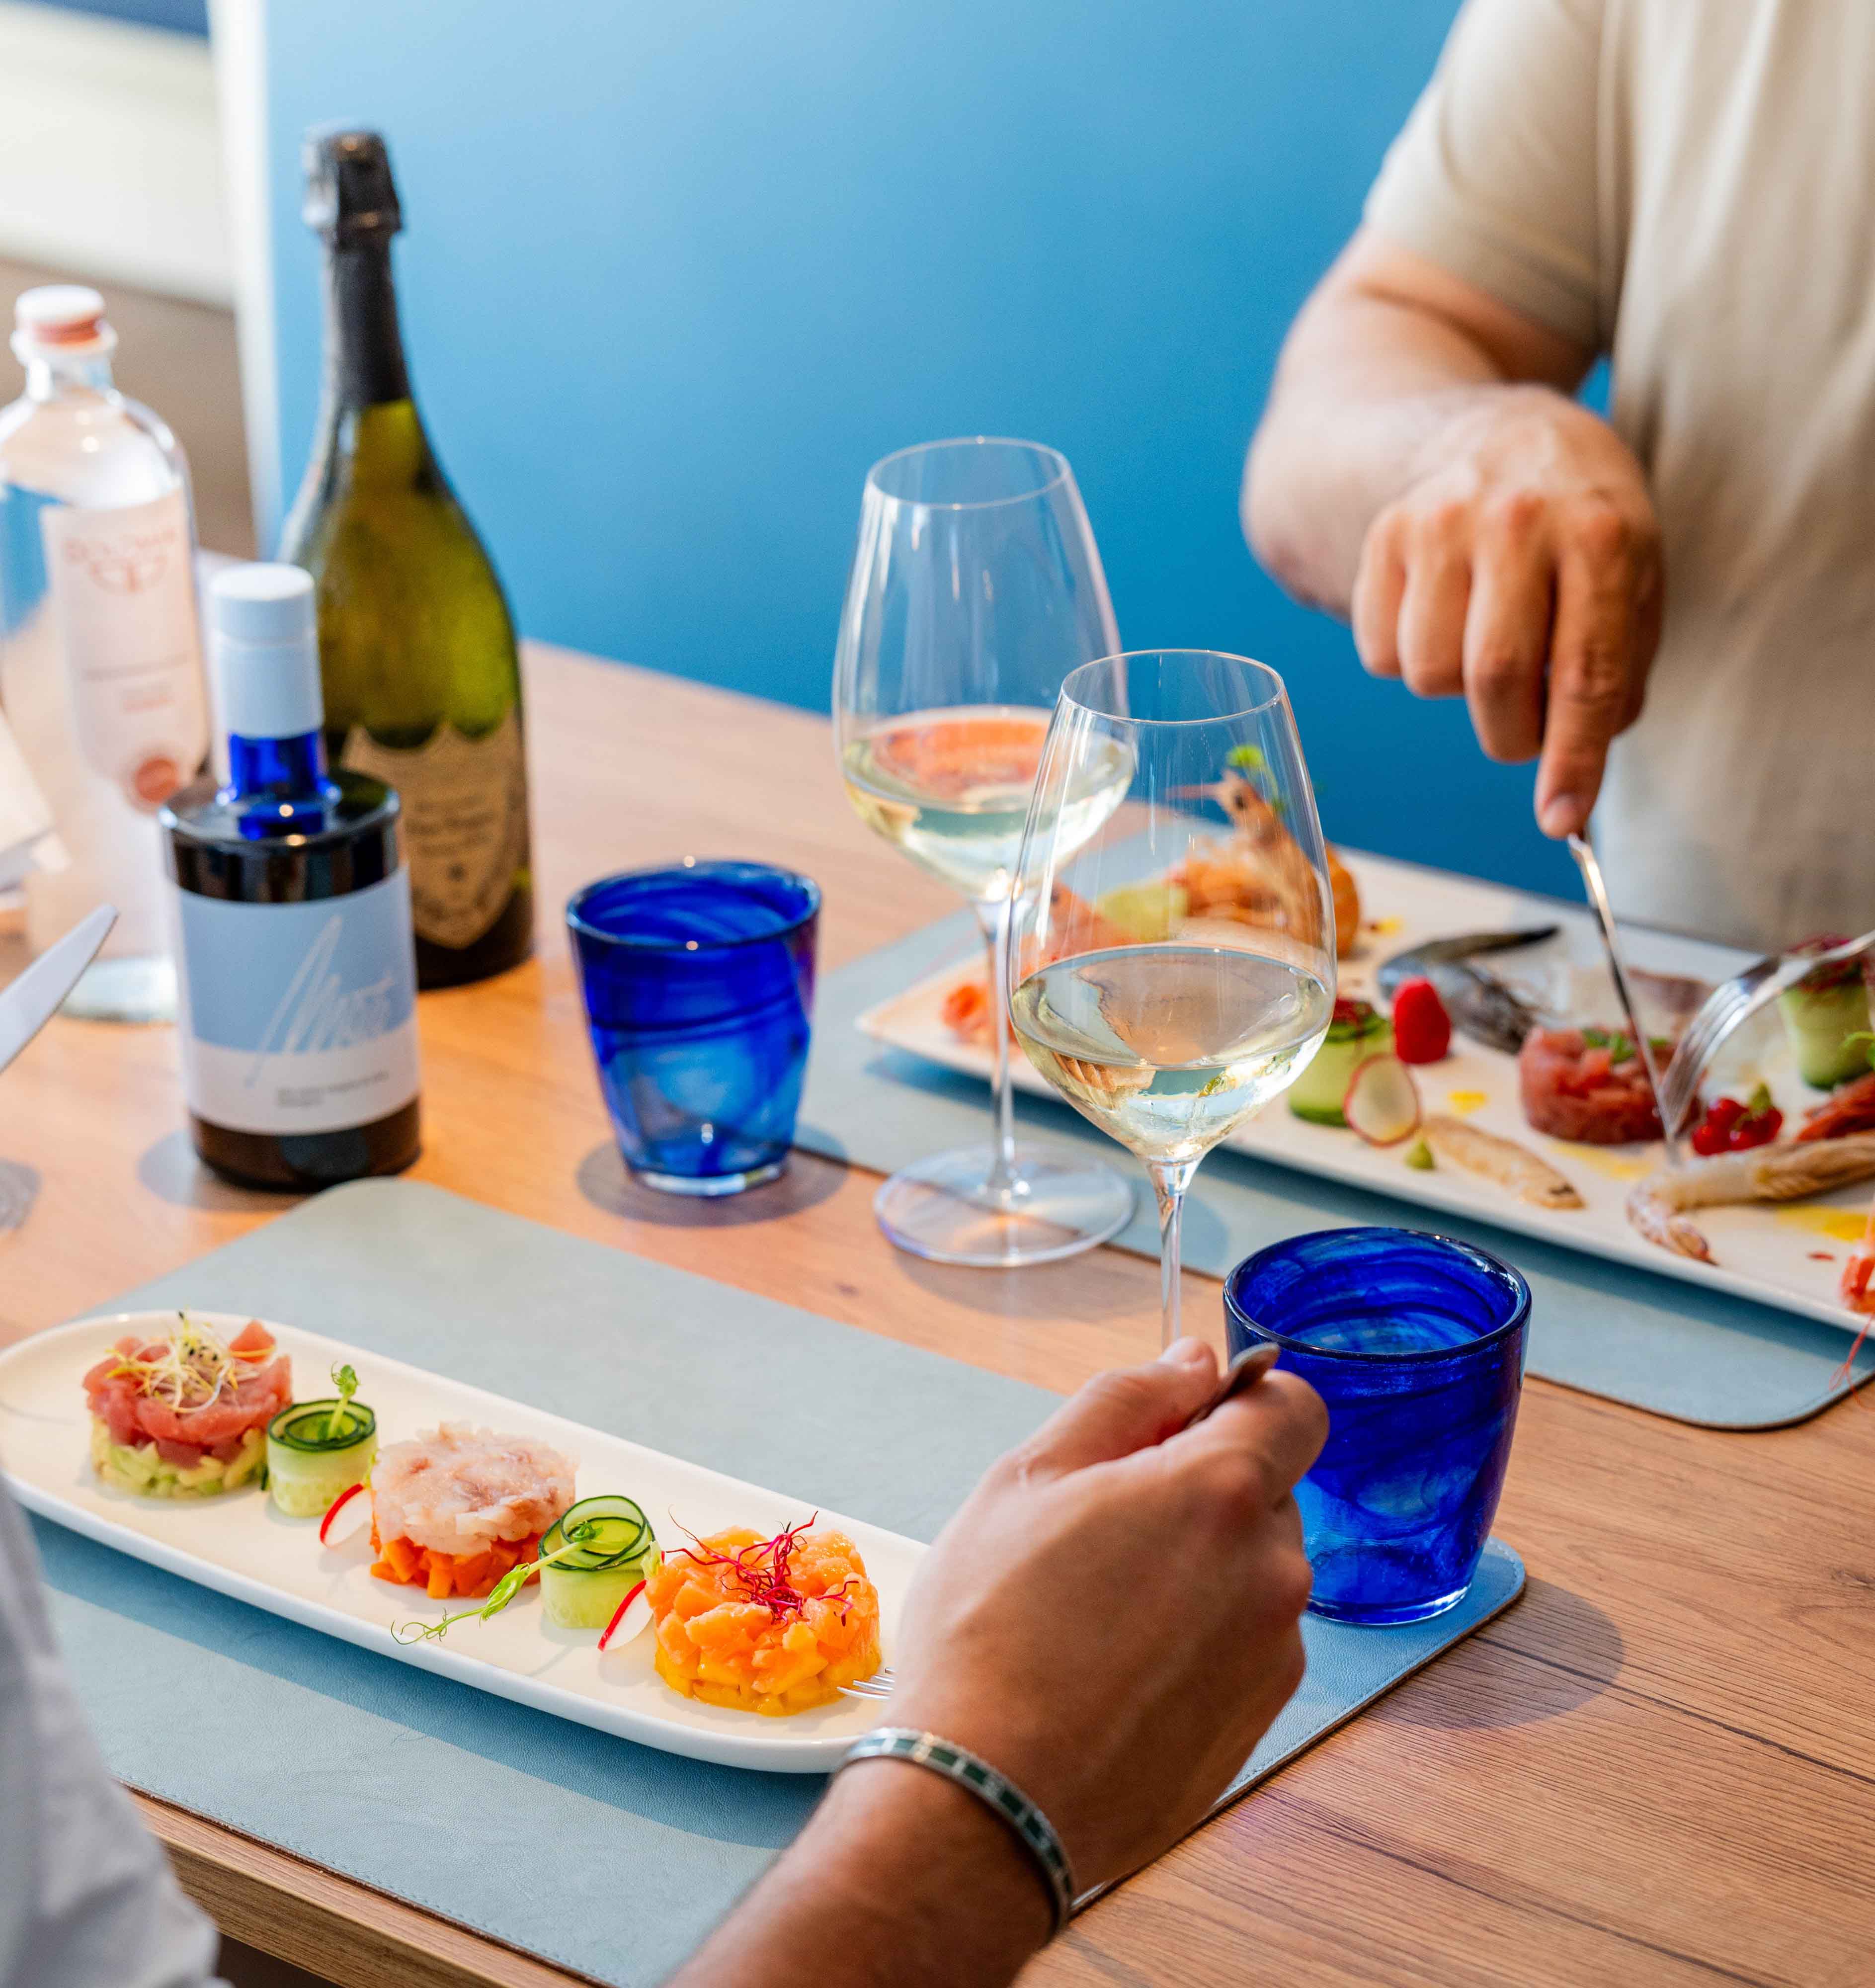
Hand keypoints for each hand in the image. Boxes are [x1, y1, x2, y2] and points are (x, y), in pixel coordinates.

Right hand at [876, 1338, 1326, 1892]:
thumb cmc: (991, 1631)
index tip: (1179, 1423)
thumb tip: (1192, 1362)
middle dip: (1197, 1491)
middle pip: (1263, 1493)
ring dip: (1193, 1571)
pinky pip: (1237, 1649)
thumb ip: (1126, 1401)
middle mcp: (1272, 1574)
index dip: (1240, 1399)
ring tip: (1092, 1613)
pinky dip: (1190, 1644)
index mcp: (1222, 1494)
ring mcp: (1271, 1659)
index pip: (1295, 1406)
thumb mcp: (1031, 1475)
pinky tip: (1110, 1673)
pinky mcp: (1255, 1729)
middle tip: (1097, 1529)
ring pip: (1248, 1574)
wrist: (986, 1801)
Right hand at [1351, 388, 1662, 838]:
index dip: (1572, 759)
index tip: (1561, 821)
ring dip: (1455, 693)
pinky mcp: (1385, 535)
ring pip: (1427, 672)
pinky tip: (1438, 621)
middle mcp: (1518, 520)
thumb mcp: (1631, 575)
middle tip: (1522, 732)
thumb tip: (1574, 775)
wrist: (1491, 431)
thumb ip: (1618, 669)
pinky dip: (1407, 662)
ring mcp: (1441, 522)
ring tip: (1480, 651)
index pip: (1586, 671)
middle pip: (1494, 677)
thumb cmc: (1577, 523)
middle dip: (1510, 735)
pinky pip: (1378, 652)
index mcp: (1601, 535)